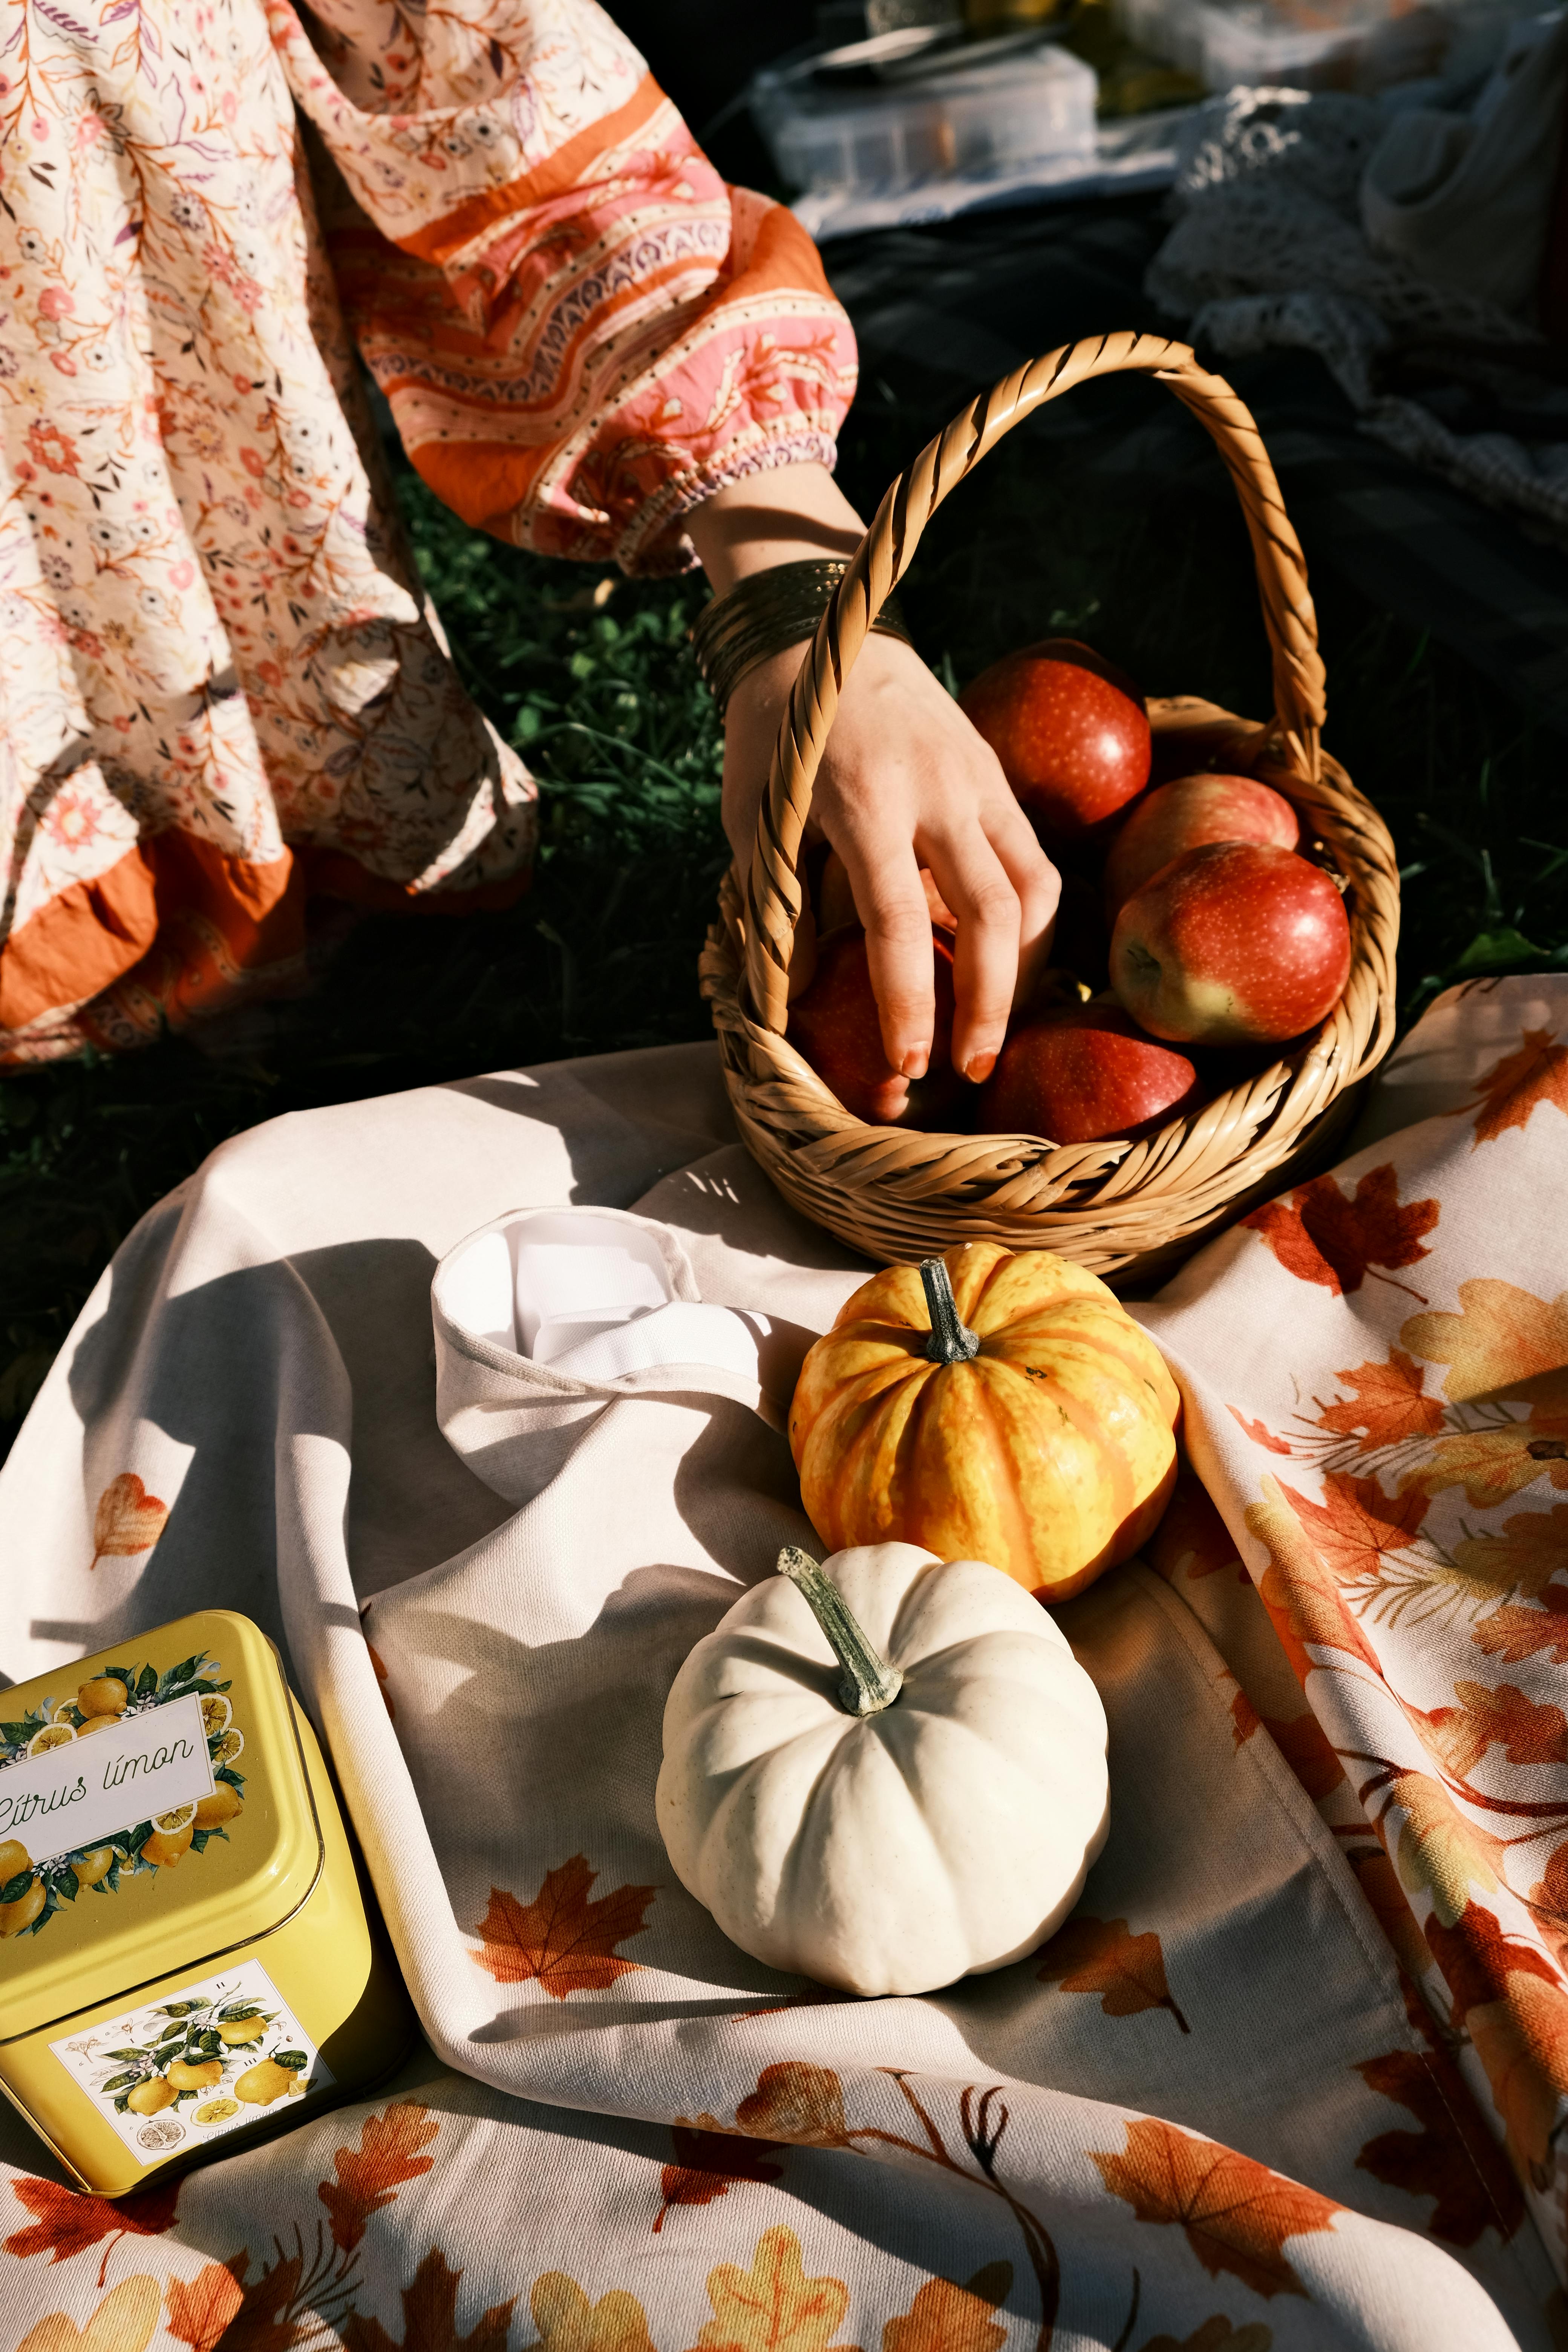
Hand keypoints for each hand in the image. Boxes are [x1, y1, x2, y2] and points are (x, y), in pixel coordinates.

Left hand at [686, 466, 1059, 1101]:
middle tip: (972, 1072)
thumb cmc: (777, 731)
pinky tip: (1008, 967)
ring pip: (1034, 892)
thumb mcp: (756, 814)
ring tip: (996, 1028)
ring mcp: (980, 780)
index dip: (907, 1002)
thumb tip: (795, 999)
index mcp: (864, 800)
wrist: (826, 626)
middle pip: (992, 915)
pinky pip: (1035, 864)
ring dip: (1024, 972)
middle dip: (989, 1006)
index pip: (898, 921)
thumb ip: (778, 901)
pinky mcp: (1001, 778)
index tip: (907, 1065)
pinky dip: (1031, 926)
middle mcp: (938, 789)